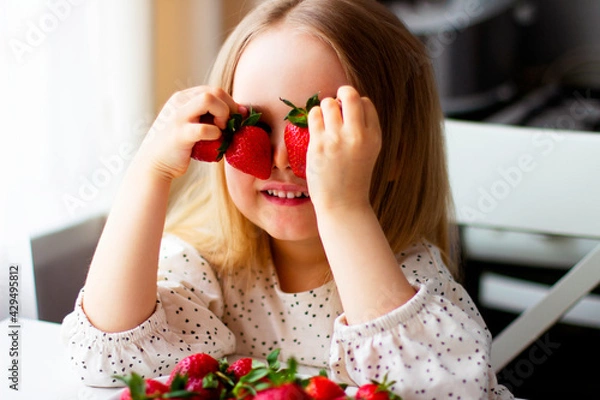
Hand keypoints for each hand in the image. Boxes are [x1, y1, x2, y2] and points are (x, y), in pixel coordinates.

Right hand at [137, 86, 242, 179]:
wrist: (154, 165)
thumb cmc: (180, 146)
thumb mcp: (193, 125)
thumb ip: (211, 117)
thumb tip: (243, 111)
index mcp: (183, 98)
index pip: (213, 89)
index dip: (230, 102)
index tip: (237, 118)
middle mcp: (179, 103)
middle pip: (214, 91)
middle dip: (230, 107)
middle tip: (230, 125)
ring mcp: (178, 117)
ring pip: (208, 100)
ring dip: (223, 114)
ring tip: (222, 129)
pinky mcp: (179, 135)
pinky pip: (204, 128)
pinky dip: (215, 134)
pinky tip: (214, 141)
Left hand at [306, 86, 381, 214]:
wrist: (343, 205)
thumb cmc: (353, 178)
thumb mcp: (369, 151)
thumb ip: (363, 129)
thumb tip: (346, 103)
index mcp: (374, 136)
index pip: (366, 103)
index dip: (356, 105)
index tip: (349, 116)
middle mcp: (358, 135)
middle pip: (349, 95)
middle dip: (341, 94)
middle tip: (336, 104)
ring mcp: (337, 139)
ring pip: (328, 103)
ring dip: (326, 106)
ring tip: (326, 120)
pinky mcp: (318, 145)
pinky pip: (313, 115)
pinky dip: (314, 116)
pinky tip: (317, 128)